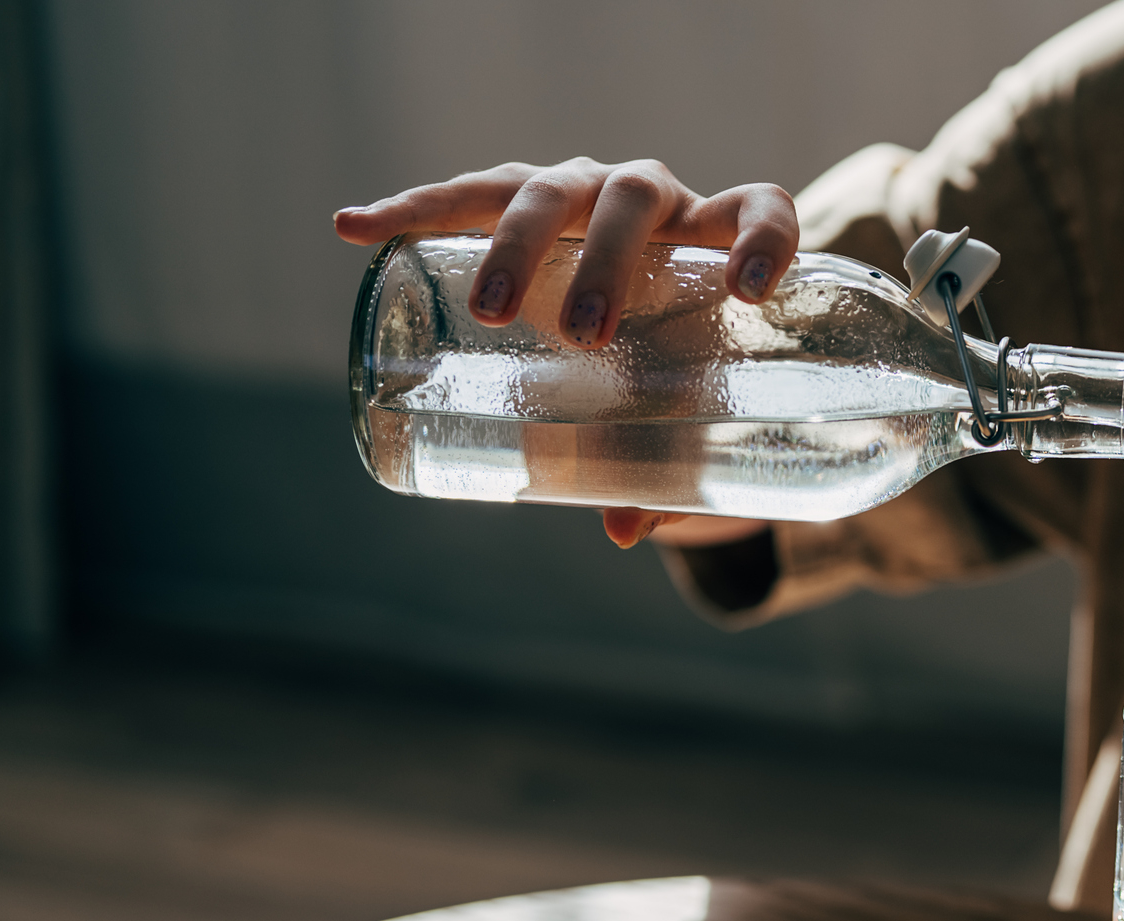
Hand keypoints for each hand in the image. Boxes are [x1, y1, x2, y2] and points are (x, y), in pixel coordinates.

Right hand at [335, 157, 795, 547]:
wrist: (644, 332)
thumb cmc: (684, 379)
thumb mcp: (689, 427)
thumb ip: (672, 475)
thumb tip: (624, 528)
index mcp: (721, 242)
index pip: (763, 213)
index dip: (766, 240)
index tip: (752, 289)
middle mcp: (657, 203)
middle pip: (632, 199)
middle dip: (606, 260)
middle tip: (588, 335)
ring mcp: (586, 193)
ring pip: (549, 190)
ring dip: (516, 242)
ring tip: (491, 307)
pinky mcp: (523, 204)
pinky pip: (467, 199)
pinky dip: (414, 209)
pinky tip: (357, 227)